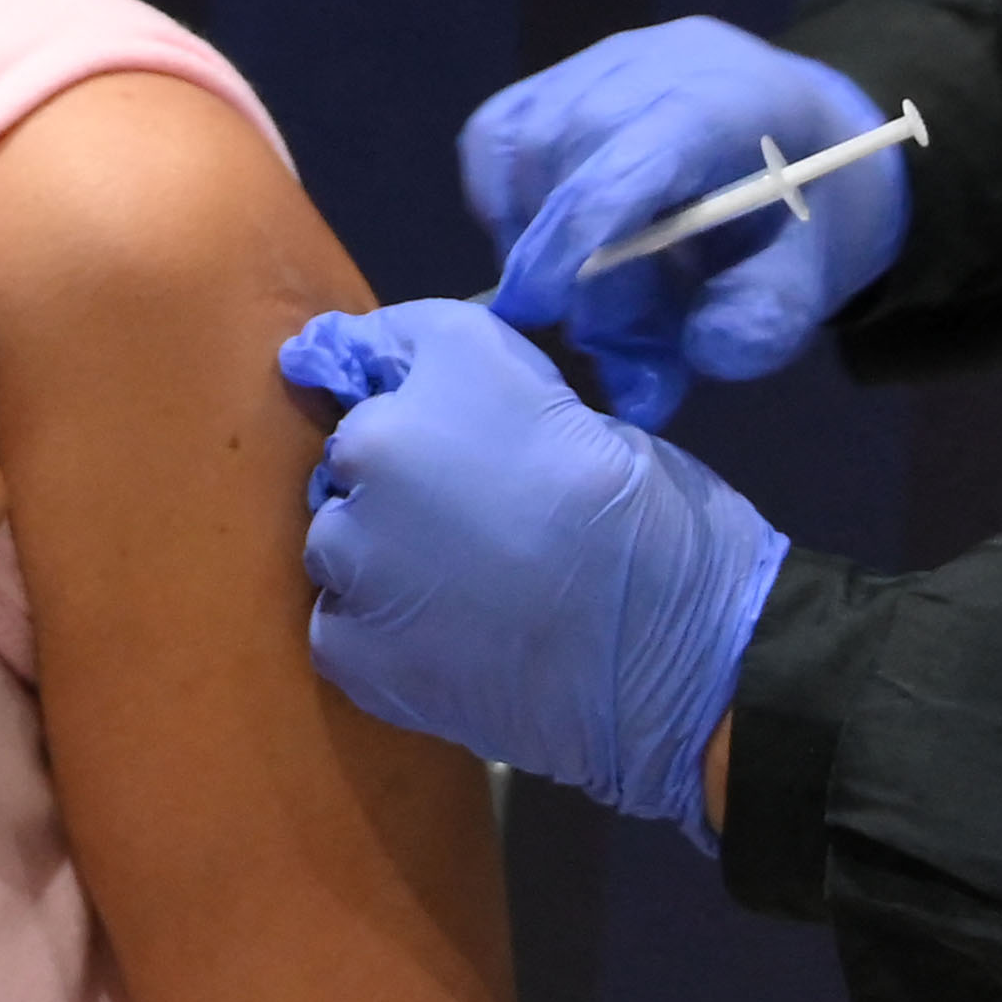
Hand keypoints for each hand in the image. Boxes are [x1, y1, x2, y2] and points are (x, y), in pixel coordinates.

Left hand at [277, 298, 781, 833]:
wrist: (665, 650)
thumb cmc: (648, 517)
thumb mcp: (589, 409)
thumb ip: (502, 392)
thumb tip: (447, 405)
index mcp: (452, 364)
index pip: (393, 351)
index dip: (425, 399)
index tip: (453, 431)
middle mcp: (377, 442)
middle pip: (356, 452)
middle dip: (400, 479)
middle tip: (473, 523)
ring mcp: (353, 551)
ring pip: (336, 538)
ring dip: (379, 554)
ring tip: (457, 591)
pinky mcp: (350, 646)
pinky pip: (335, 622)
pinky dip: (375, 631)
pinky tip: (440, 642)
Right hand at [463, 17, 899, 423]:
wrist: (810, 136)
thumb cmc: (807, 213)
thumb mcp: (809, 279)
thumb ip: (750, 326)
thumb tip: (645, 392)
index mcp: (728, 102)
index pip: (623, 164)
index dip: (572, 248)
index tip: (542, 320)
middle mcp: (655, 62)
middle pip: (564, 156)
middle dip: (569, 264)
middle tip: (612, 340)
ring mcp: (603, 58)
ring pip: (519, 146)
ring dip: (534, 239)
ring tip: (592, 291)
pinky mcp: (561, 72)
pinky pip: (498, 136)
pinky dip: (508, 204)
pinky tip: (556, 245)